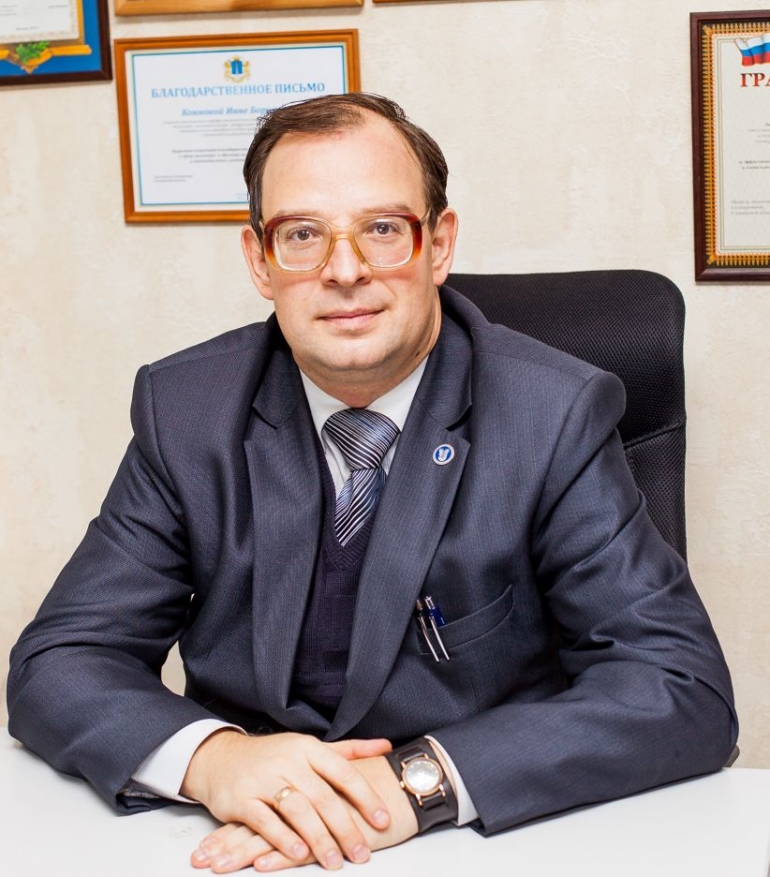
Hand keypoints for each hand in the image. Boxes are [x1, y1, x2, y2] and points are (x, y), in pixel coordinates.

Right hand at [182, 731, 393, 869]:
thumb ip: (349, 751)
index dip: (365, 796)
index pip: (344, 772)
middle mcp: (288, 761)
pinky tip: (299, 853)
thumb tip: (386, 746)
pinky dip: (283, 838)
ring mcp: (264, 779)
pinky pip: (265, 821)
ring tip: (335, 860)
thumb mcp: (310, 748)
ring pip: (297, 810)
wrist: (222, 757)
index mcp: (309, 748)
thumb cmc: (274, 756)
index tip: (383, 820)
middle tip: (361, 853)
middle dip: (345, 828)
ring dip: (318, 838)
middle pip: (323, 796)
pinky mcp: (242, 799)